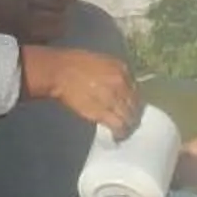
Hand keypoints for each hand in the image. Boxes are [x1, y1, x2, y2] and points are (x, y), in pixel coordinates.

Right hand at [24, 46, 142, 136]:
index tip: (132, 106)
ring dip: (129, 125)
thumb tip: (122, 86)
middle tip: (132, 121)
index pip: (136, 89)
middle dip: (134, 113)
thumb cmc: (76, 63)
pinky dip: (120, 131)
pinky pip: (118, 124)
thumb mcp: (102, 61)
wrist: (60, 72)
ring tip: (127, 130)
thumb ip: (115, 73)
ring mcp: (113, 98)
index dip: (135, 100)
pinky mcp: (102, 112)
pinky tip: (119, 135)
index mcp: (122, 69)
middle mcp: (121, 83)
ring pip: (129, 116)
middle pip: (135, 104)